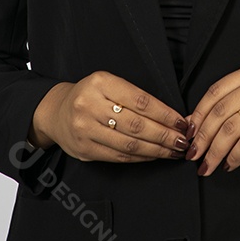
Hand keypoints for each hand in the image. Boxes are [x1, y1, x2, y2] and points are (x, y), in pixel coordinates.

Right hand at [28, 72, 189, 162]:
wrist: (56, 111)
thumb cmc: (90, 95)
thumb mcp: (108, 84)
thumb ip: (135, 97)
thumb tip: (171, 115)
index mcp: (100, 82)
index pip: (140, 101)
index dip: (164, 114)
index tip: (181, 122)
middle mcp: (90, 105)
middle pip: (136, 125)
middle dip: (164, 135)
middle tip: (183, 140)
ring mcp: (85, 129)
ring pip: (129, 144)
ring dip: (156, 150)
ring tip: (173, 150)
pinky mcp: (85, 150)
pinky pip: (119, 157)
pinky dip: (141, 158)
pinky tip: (154, 155)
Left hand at [183, 60, 239, 176]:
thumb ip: (230, 107)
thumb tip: (193, 124)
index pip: (215, 91)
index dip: (198, 115)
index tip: (188, 135)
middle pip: (220, 111)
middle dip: (203, 137)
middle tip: (194, 155)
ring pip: (232, 128)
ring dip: (215, 151)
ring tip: (208, 165)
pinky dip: (235, 157)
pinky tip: (229, 165)